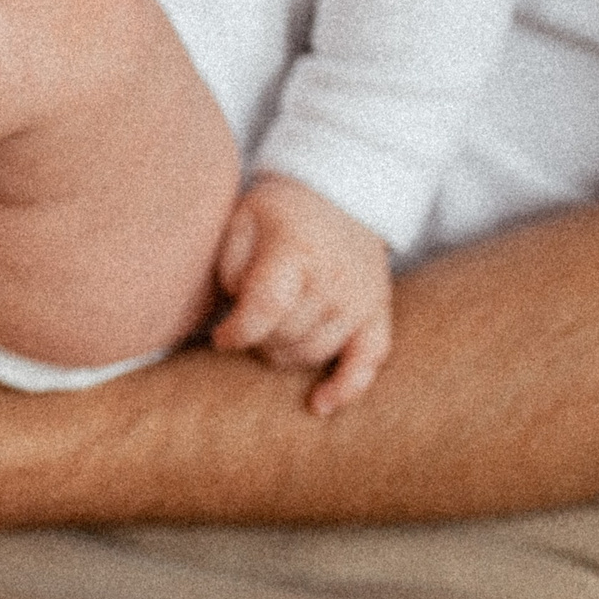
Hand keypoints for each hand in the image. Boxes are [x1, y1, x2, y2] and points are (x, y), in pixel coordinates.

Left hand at [211, 173, 392, 415]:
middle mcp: (334, 280)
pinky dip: (345, 387)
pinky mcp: (378, 314)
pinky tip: (319, 404)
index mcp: (296, 252)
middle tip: (246, 322)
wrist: (338, 194)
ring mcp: (361, 300)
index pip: (266, 308)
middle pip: (286, 337)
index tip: (219, 336)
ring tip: (270, 333)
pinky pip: (369, 363)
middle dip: (256, 338)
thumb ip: (231, 266)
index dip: (236, 331)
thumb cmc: (278, 212)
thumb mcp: (240, 220)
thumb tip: (237, 310)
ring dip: (284, 354)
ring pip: (313, 354)